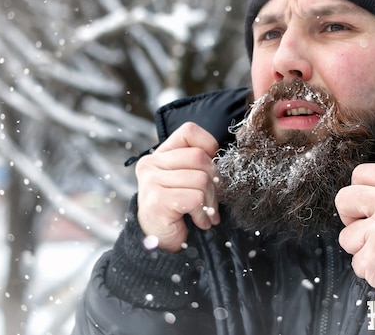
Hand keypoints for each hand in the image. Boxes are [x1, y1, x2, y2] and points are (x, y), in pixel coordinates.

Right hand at [135, 122, 219, 252]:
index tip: (210, 170)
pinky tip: (197, 221)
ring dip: (210, 202)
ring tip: (204, 214)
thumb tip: (224, 160)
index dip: (209, 147)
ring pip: (201, 179)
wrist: (161, 243)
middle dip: (214, 182)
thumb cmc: (180, 209)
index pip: (190, 131)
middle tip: (212, 201)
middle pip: (200, 158)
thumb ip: (199, 164)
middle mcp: (151, 164)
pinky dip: (202, 213)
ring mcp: (150, 182)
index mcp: (160, 154)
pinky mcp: (156, 202)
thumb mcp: (187, 180)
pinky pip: (195, 199)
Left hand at [336, 163, 374, 292]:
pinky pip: (356, 261)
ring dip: (361, 246)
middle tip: (368, 227)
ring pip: (346, 235)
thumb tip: (361, 190)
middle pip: (343, 198)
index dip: (360, 190)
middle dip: (350, 215)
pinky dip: (369, 267)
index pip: (361, 173)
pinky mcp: (373, 258)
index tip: (367, 204)